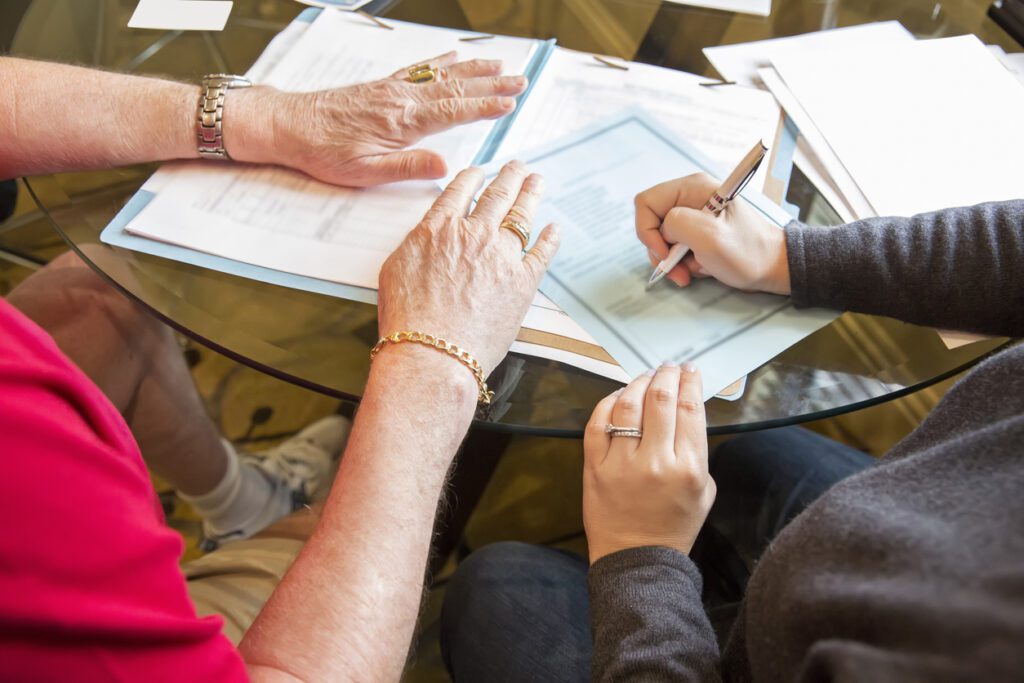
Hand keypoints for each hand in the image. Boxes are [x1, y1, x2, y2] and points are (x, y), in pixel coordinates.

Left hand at [230, 52, 525, 186]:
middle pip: (456, 87)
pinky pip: (420, 68)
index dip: (485, 106)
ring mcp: (393, 88)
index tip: (511, 103)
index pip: (455, 111)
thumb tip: (445, 168)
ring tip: (501, 64)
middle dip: (491, 83)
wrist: (289, 126)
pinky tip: (455, 57)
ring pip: (442, 74)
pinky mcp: (382, 86)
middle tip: (521, 80)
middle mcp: (402, 98)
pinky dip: (442, 61)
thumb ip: (407, 167)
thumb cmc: (324, 153)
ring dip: (474, 69)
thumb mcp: (365, 172)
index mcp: (403, 122)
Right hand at [376, 161, 559, 375]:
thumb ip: (418, 244)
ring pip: (522, 215)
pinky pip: (542, 252)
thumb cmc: (408, 320)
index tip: (481, 172)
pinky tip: (554, 229)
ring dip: (531, 194)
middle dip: (509, 176)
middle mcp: (474, 234)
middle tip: (517, 166)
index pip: (460, 191)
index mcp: (440, 228)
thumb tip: (428, 236)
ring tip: (537, 182)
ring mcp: (502, 256)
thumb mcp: (396, 269)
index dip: (473, 177)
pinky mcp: (523, 282)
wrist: (433, 352)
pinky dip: (550, 238)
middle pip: (497, 195)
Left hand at [583, 363, 715, 563]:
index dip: (690, 382)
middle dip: (666, 375)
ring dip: (639, 383)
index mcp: (688, 468)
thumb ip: (698, 452)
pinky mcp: (594, 467)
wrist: (637, 559)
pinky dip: (608, 402)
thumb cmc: (673, 526)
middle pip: (660, 400)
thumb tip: (686, 414)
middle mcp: (655, 462)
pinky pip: (597, 423)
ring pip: (628, 405)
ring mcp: (621, 463)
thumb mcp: (704, 491)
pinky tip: (618, 396)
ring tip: (646, 377)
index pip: (690, 409)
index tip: (690, 371)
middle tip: (669, 368)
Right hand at [635, 173, 790, 293]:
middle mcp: (689, 197)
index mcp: (692, 188)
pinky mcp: (696, 232)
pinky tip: (700, 267)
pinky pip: (674, 247)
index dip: (647, 230)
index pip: (646, 202)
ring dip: (671, 261)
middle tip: (677, 270)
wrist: (773, 268)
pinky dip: (681, 263)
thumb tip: (662, 230)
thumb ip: (676, 224)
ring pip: (661, 239)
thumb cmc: (748, 251)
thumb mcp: (710, 236)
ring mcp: (693, 215)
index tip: (664, 252)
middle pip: (652, 222)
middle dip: (660, 250)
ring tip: (691, 272)